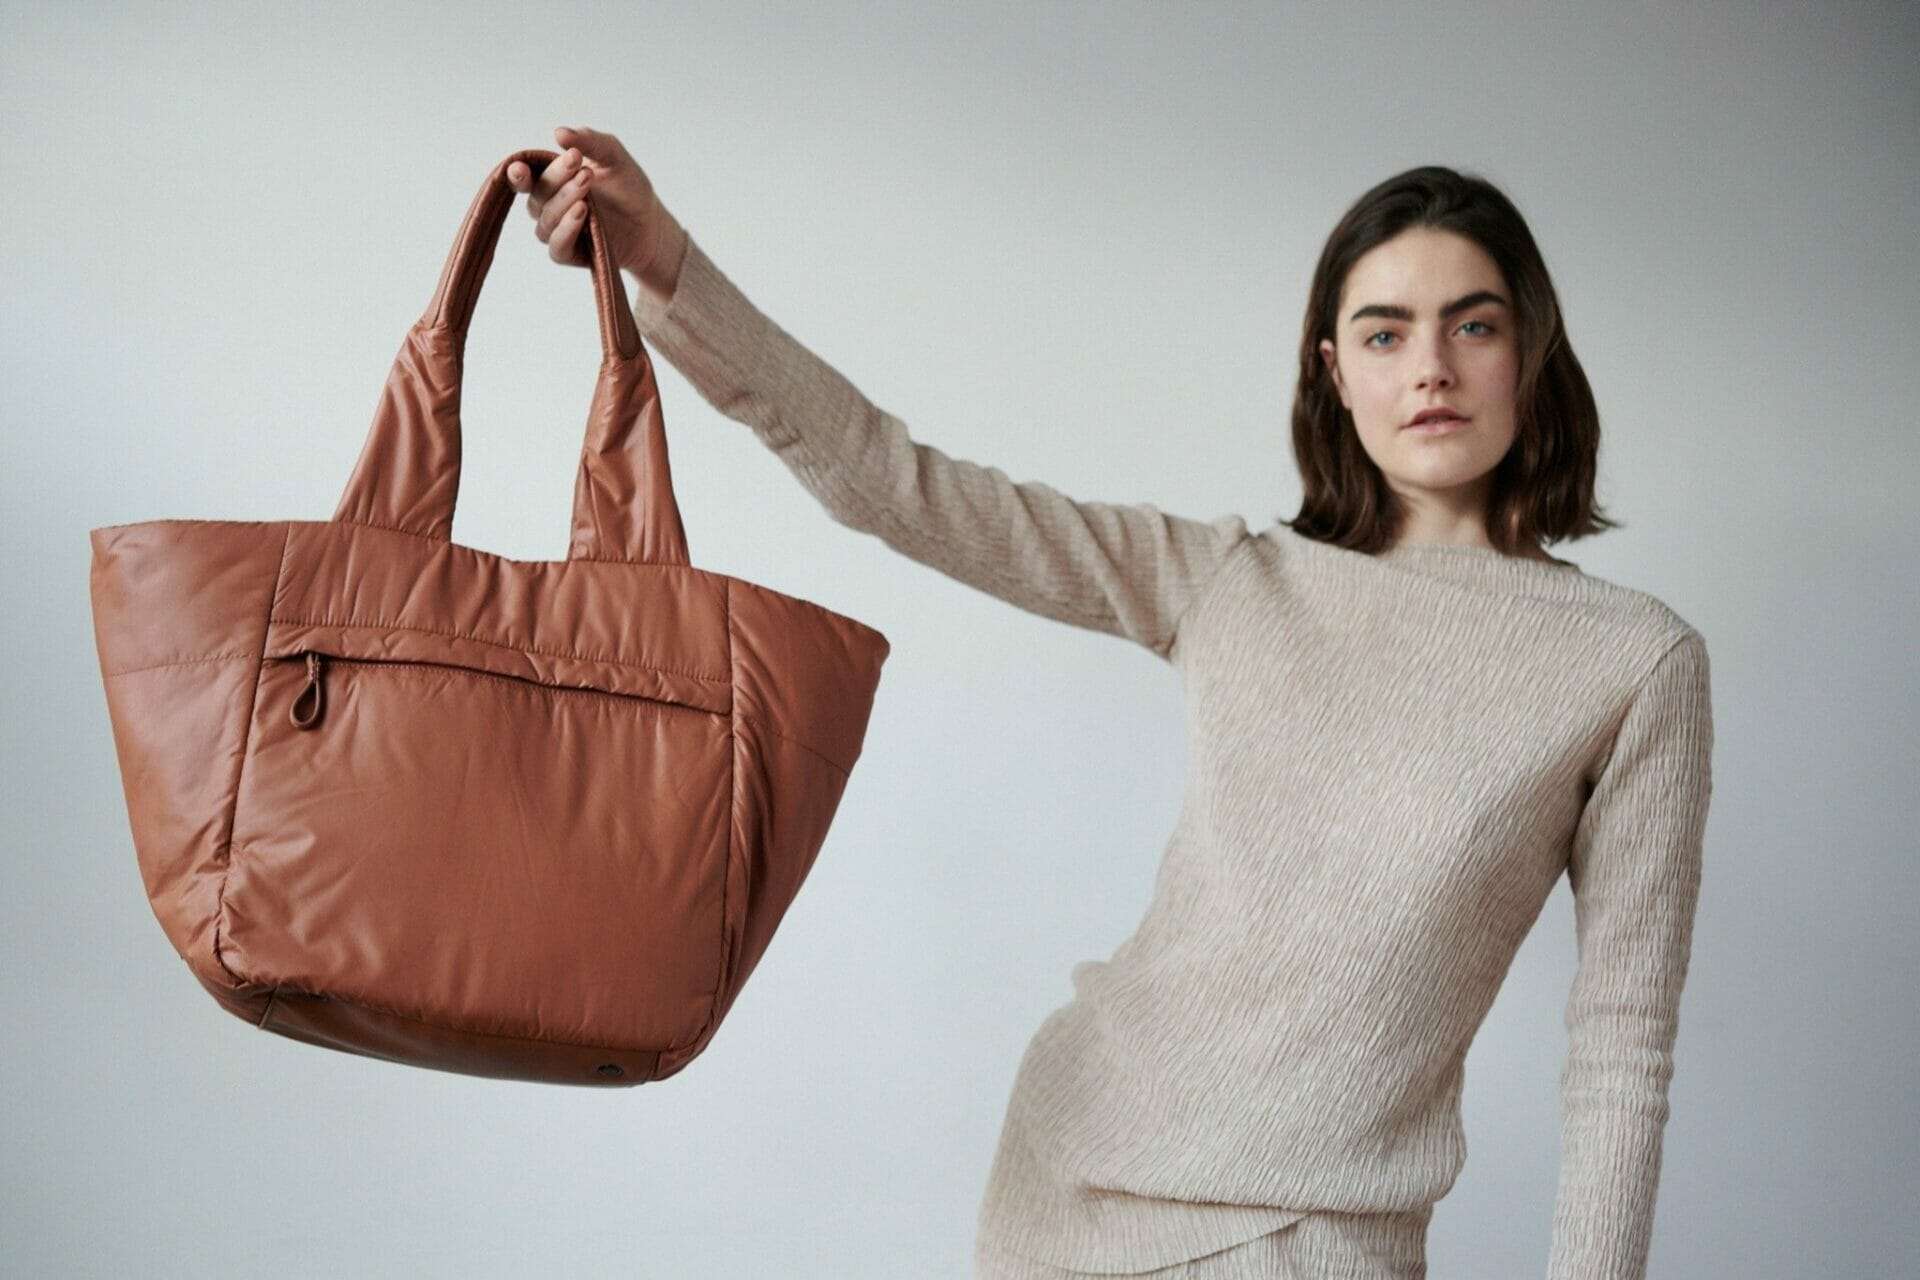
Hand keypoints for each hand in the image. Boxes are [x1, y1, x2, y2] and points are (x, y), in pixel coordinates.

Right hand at [506, 125, 682, 286]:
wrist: (650, 223)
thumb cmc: (628, 188)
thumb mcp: (613, 156)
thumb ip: (589, 142)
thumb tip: (559, 132)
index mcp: (551, 180)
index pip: (526, 175)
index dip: (518, 172)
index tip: (521, 167)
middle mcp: (547, 205)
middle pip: (538, 193)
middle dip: (557, 177)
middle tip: (579, 164)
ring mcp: (556, 230)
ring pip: (547, 218)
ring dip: (564, 200)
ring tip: (586, 185)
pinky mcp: (568, 253)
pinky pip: (557, 245)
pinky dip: (566, 229)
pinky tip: (582, 212)